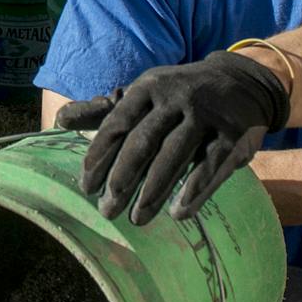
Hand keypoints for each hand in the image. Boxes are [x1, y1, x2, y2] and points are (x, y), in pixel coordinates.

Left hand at [59, 51, 290, 225]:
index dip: (99, 157)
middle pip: (143, 143)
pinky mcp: (234, 134)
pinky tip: (178, 213)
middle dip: (122, 179)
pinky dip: (194, 192)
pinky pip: (211, 167)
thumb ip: (104, 113)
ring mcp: (207, 115)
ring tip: (137, 219)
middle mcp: (177, 97)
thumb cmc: (179, 96)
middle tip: (106, 211)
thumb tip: (59, 121)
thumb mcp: (144, 95)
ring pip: (174, 157)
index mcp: (149, 87)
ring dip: (153, 192)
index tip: (85, 187)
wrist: (242, 81)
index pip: (117, 124)